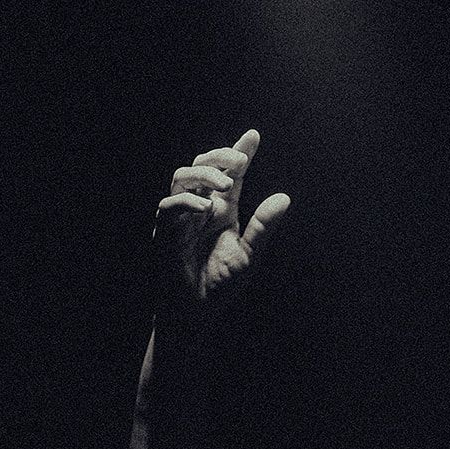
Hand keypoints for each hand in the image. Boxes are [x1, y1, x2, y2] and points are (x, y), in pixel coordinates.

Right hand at [152, 128, 289, 318]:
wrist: (195, 313)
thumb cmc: (220, 285)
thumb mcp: (249, 255)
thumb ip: (263, 227)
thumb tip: (285, 198)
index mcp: (222, 211)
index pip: (231, 175)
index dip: (239, 153)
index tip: (254, 135)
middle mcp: (201, 208)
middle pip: (203, 166)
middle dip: (220, 156)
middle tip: (240, 161)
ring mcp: (181, 217)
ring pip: (182, 177)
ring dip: (204, 175)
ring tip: (225, 185)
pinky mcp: (165, 231)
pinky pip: (169, 206)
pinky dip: (186, 202)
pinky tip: (205, 207)